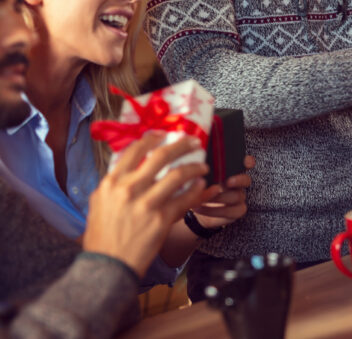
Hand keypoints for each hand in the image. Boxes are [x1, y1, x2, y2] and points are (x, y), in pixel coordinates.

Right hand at [83, 133, 207, 277]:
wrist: (108, 266)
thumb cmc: (103, 236)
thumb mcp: (99, 204)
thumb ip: (115, 184)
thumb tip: (131, 165)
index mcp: (111, 183)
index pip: (135, 150)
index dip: (152, 138)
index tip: (164, 133)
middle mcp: (128, 189)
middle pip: (161, 157)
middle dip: (182, 145)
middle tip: (194, 142)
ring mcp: (146, 204)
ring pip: (178, 175)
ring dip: (194, 167)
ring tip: (203, 166)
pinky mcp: (161, 219)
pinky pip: (185, 199)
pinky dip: (197, 190)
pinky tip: (202, 186)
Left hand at [193, 155, 254, 229]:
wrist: (193, 209)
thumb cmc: (196, 189)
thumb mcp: (197, 177)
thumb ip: (202, 169)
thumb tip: (199, 164)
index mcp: (231, 171)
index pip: (246, 163)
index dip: (248, 161)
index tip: (245, 162)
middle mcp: (237, 184)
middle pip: (246, 180)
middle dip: (238, 180)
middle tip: (227, 182)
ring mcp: (238, 198)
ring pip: (237, 196)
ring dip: (219, 197)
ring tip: (203, 197)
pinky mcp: (235, 211)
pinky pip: (231, 211)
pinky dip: (214, 210)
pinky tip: (201, 208)